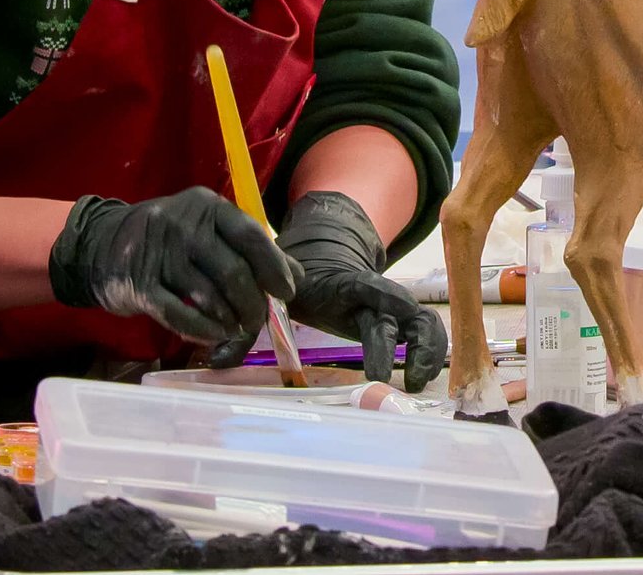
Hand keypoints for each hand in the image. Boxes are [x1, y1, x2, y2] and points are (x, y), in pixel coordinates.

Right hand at [47, 188, 298, 343]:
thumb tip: (296, 277)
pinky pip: (180, 315)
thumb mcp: (206, 229)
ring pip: (209, 296)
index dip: (274, 267)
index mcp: (207, 206)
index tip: (286, 292)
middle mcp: (183, 225)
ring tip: (237, 329)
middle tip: (258, 320)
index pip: (250, 235)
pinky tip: (215, 336)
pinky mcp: (139, 285)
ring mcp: (159, 254)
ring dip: (230, 320)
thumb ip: (249, 248)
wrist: (100, 245)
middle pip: (232, 271)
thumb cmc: (168, 240)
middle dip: (252, 303)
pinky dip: (203, 330)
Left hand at [209, 191, 447, 391]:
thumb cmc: (296, 283)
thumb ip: (246, 329)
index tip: (390, 334)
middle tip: (395, 383)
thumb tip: (212, 361)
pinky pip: (423, 333)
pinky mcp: (396, 322)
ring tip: (415, 385)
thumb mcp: (273, 298)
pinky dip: (430, 354)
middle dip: (403, 348)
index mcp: (344, 284)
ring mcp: (390, 308)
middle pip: (400, 316)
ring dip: (428, 352)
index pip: (370, 287)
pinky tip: (419, 381)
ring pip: (424, 323)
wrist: (325, 257)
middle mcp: (373, 295)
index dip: (385, 302)